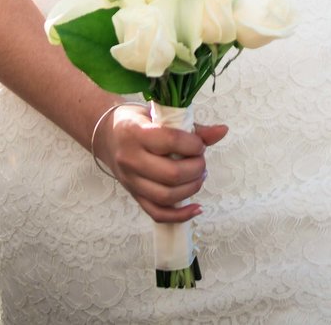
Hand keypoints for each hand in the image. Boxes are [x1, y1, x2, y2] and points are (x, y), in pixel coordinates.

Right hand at [95, 103, 227, 222]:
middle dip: (196, 168)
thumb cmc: (139, 121)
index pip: (170, 141)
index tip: (199, 144)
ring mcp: (131, 181)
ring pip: (166, 196)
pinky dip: (180, 216)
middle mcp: (131, 159)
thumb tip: (223, 131)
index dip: (193, 144)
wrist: (108, 135)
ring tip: (199, 176)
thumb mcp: (160, 114)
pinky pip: (157, 213)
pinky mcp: (134, 196)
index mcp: (137, 132)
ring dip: (191, 189)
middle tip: (201, 161)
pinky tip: (196, 208)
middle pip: (171, 174)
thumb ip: (191, 126)